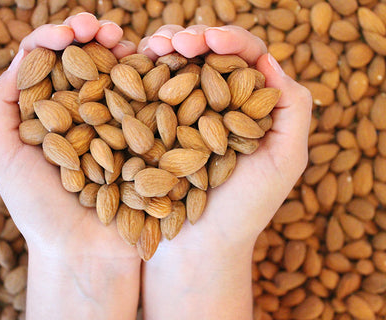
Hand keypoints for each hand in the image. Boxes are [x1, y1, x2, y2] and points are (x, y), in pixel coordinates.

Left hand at [0, 13, 138, 319]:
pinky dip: (151, 80)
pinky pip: (149, 105)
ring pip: (120, 76)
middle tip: (104, 28)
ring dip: (125, 52)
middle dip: (95, 37)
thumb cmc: (39, 210)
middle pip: (87, 62)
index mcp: (49, 112)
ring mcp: (117, 125)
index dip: (58, 37)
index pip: (50, 62)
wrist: (85, 253)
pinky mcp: (145, 141)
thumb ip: (0, 106)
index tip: (71, 31)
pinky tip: (155, 67)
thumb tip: (21, 56)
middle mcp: (83, 113)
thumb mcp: (3, 156)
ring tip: (128, 43)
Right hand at [138, 25, 311, 318]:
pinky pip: (149, 92)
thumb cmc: (243, 211)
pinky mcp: (154, 129)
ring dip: (165, 48)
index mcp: (251, 108)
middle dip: (191, 38)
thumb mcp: (285, 161)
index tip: (209, 39)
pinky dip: (143, 72)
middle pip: (206, 57)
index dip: (229, 39)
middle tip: (175, 41)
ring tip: (154, 45)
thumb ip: (293, 109)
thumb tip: (269, 59)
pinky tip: (136, 63)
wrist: (196, 249)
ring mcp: (183, 116)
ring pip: (176, 68)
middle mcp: (217, 107)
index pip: (245, 58)